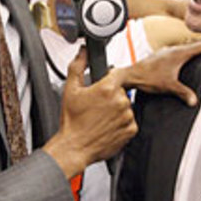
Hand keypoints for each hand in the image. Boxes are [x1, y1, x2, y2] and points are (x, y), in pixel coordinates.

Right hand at [44, 49, 136, 177]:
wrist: (74, 147)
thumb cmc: (72, 122)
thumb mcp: (70, 89)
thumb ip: (78, 66)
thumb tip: (83, 53)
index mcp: (107, 89)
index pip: (117, 73)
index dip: (109, 78)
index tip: (103, 85)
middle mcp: (121, 102)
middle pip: (121, 91)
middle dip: (111, 96)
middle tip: (96, 106)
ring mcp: (127, 117)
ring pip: (126, 106)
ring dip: (116, 110)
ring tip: (100, 118)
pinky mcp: (131, 130)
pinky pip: (129, 121)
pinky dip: (121, 123)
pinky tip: (107, 126)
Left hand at [116, 40, 200, 105]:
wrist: (130, 75)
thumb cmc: (147, 77)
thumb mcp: (170, 86)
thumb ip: (184, 93)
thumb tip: (194, 100)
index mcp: (178, 54)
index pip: (199, 46)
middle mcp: (172, 50)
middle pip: (192, 45)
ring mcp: (165, 52)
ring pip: (182, 48)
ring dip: (191, 50)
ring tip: (198, 53)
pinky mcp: (159, 56)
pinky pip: (175, 52)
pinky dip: (181, 54)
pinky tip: (180, 61)